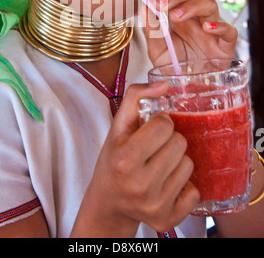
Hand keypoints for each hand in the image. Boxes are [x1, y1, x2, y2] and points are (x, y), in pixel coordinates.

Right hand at [71, 82, 199, 236]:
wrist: (109, 202)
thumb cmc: (113, 159)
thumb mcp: (117, 126)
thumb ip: (136, 97)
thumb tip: (165, 84)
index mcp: (124, 159)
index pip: (164, 125)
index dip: (160, 123)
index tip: (150, 130)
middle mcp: (139, 185)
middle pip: (180, 144)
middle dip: (170, 140)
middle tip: (155, 148)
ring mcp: (155, 205)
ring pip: (189, 165)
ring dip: (177, 160)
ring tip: (160, 164)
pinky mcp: (167, 220)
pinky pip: (194, 191)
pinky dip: (184, 185)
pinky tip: (167, 183)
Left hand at [135, 0, 237, 67]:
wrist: (190, 91)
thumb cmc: (176, 68)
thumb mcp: (156, 50)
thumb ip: (151, 30)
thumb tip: (143, 9)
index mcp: (178, 16)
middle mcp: (195, 19)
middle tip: (159, 4)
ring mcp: (211, 30)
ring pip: (210, 4)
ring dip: (192, 6)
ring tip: (176, 17)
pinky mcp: (224, 45)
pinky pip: (229, 30)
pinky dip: (219, 26)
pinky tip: (207, 28)